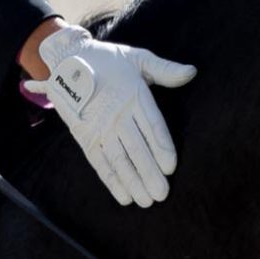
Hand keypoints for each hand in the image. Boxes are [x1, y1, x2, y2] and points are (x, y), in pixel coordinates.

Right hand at [21, 23, 196, 206]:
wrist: (67, 59)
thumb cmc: (110, 60)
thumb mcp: (138, 58)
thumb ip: (165, 69)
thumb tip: (192, 72)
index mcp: (133, 95)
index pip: (151, 124)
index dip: (161, 146)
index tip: (170, 167)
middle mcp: (116, 113)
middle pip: (135, 147)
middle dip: (149, 172)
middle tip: (161, 194)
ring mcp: (99, 127)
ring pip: (118, 158)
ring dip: (132, 181)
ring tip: (146, 200)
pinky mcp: (84, 136)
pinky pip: (99, 162)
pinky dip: (111, 180)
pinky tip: (124, 196)